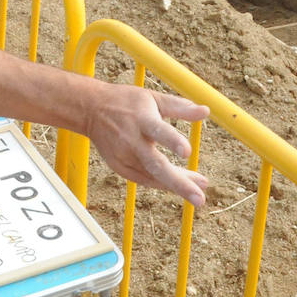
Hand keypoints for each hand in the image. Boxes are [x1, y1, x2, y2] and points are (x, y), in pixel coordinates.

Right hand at [86, 85, 209, 206]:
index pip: (158, 131)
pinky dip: (162, 184)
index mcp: (141, 119)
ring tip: (198, 194)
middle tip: (200, 198)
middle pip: (156, 165)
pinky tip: (179, 186)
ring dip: (176, 186)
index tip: (188, 153)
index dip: (172, 141)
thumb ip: (179, 107)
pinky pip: (145, 179)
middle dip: (179, 183)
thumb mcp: (152, 98)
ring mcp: (124, 156)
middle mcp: (131, 140)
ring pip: (153, 177)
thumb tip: (206, 112)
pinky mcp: (119, 167)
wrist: (90, 109)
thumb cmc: (126, 102)